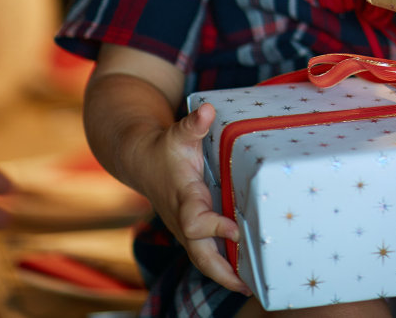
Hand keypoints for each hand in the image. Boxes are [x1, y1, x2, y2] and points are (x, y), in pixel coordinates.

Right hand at [142, 102, 248, 294]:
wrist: (142, 161)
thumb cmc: (166, 147)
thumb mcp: (178, 134)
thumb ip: (192, 124)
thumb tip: (206, 109)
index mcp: (184, 198)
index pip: (196, 223)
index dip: (215, 227)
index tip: (236, 228)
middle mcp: (184, 219)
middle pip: (199, 254)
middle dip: (221, 270)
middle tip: (247, 284)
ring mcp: (186, 228)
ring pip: (203, 259)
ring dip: (225, 275)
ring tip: (253, 286)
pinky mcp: (191, 230)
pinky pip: (206, 253)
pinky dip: (223, 266)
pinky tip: (245, 273)